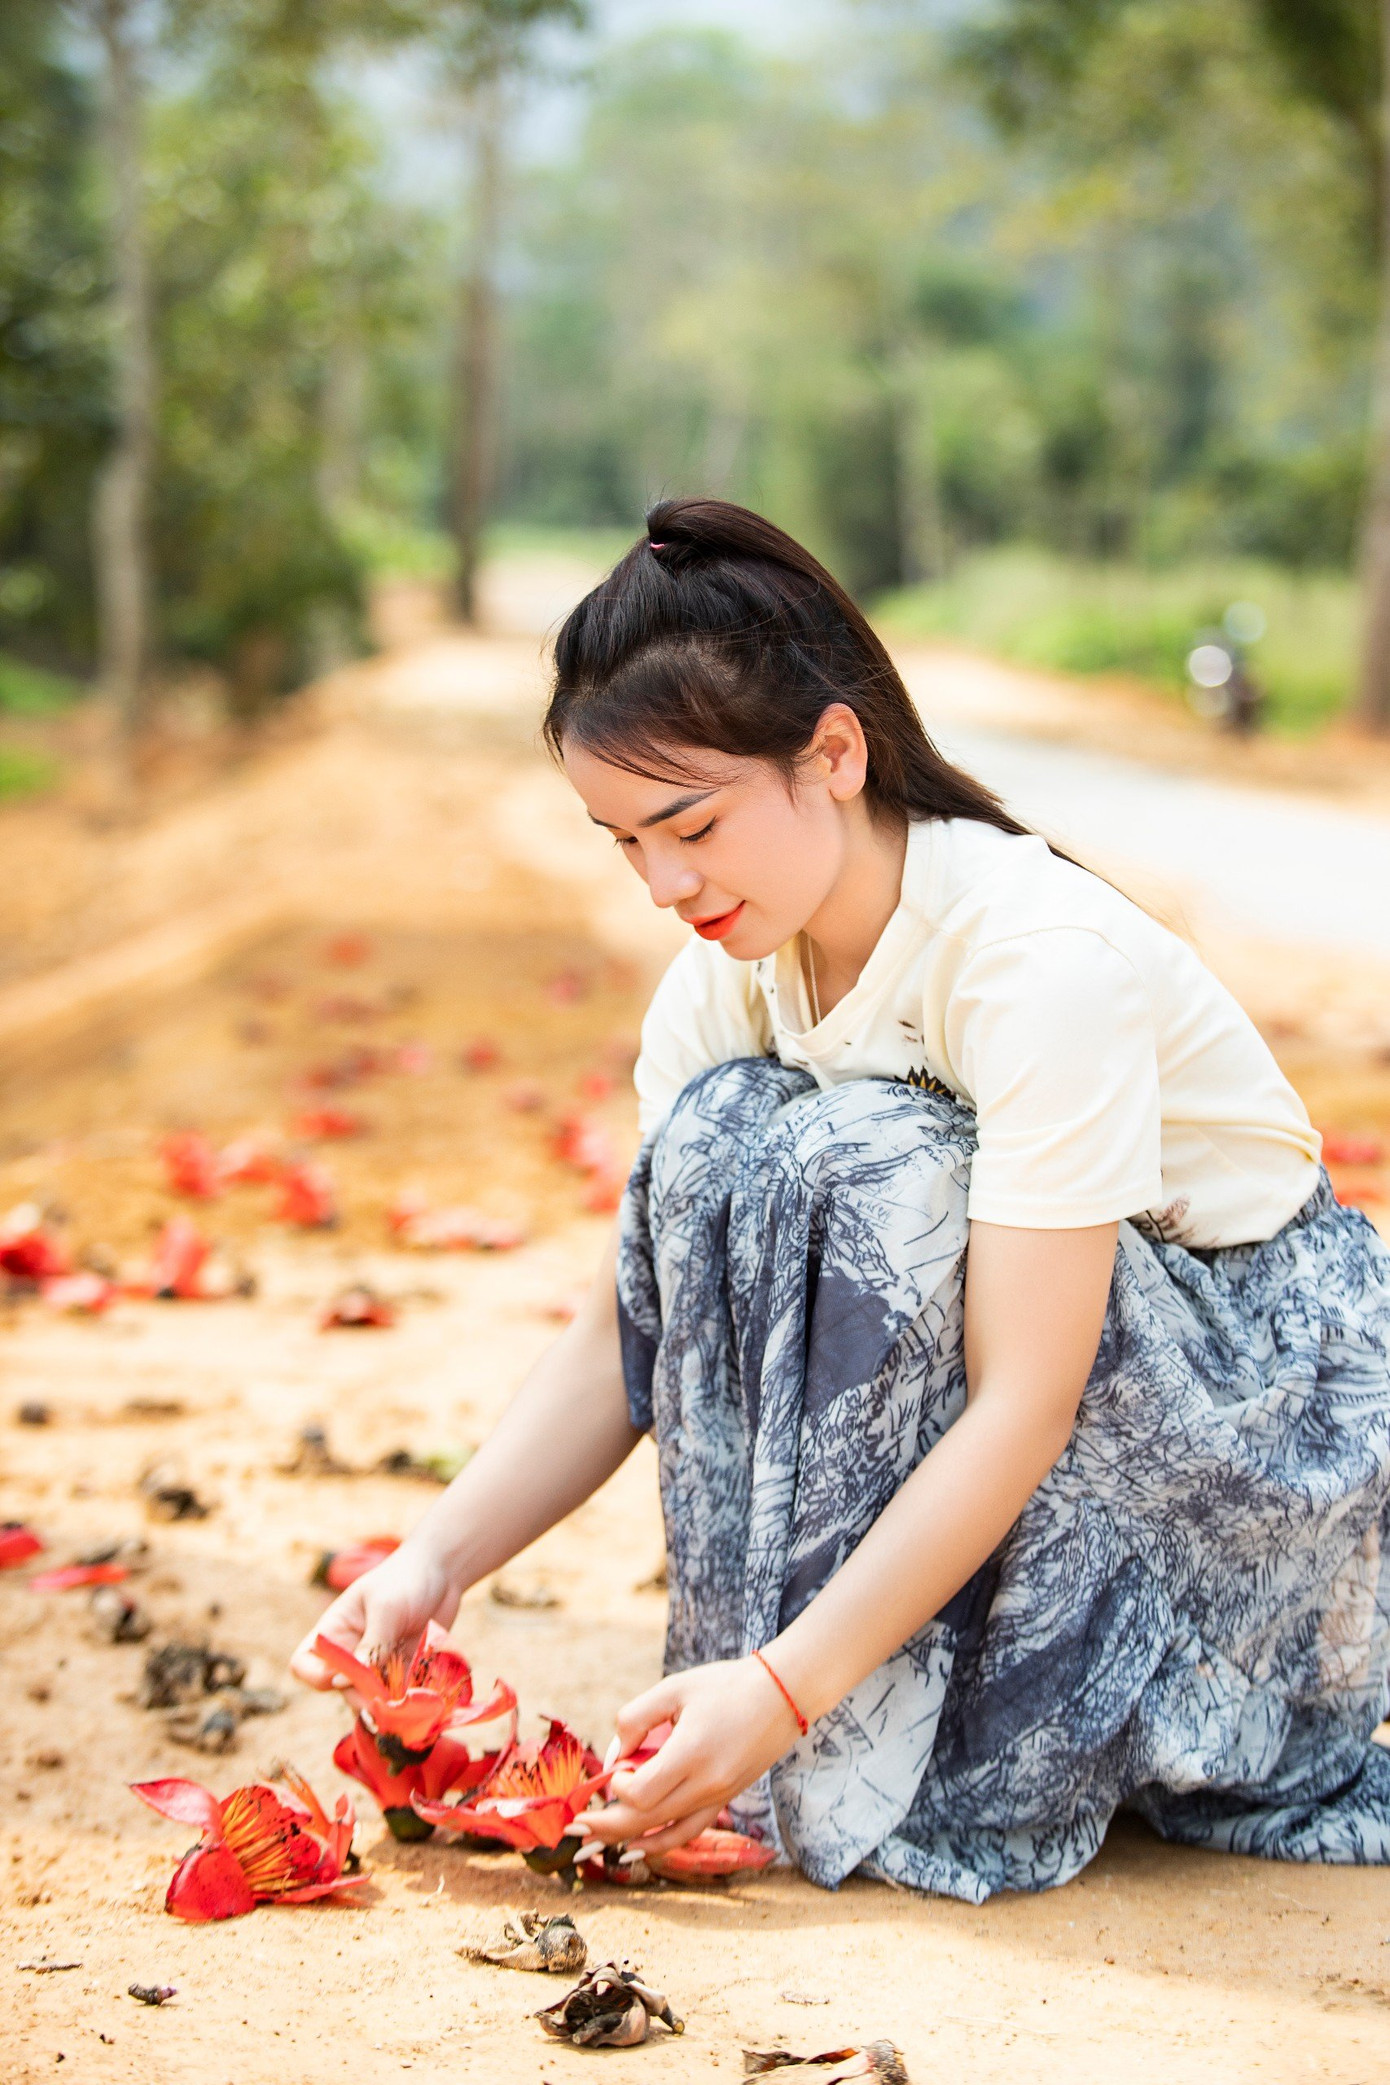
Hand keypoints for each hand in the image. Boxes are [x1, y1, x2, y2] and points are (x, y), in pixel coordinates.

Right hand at [289, 1542, 461, 1696]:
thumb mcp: (386, 1608)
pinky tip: (420, 1699)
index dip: (315, 1676)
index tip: (340, 1677)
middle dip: (359, 1697)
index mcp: (336, 1630)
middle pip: (341, 1688)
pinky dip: (406, 1702)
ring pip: (369, 1697)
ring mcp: (377, 1663)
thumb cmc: (405, 1579)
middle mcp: (352, 1650)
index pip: (305, 1663)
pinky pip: (397, 1696)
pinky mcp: (402, 1671)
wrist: (442, 1571)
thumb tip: (341, 1683)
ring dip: (384, 1703)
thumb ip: (370, 1644)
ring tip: (404, 1704)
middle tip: (384, 1700)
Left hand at [583, 1656, 800, 1856]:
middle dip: (606, 1826)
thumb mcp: (674, 1688)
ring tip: (593, 1842)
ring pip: (666, 1834)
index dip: (619, 1786)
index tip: (619, 1767)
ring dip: (627, 1840)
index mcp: (692, 1752)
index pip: (642, 1792)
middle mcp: (707, 1783)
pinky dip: (661, 1844)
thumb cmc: (726, 1685)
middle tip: (573, 1828)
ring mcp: (719, 1796)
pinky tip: (638, 1847)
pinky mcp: (725, 1799)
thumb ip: (637, 1718)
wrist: (783, 1694)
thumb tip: (614, 1758)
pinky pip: (689, 1832)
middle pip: (647, 1821)